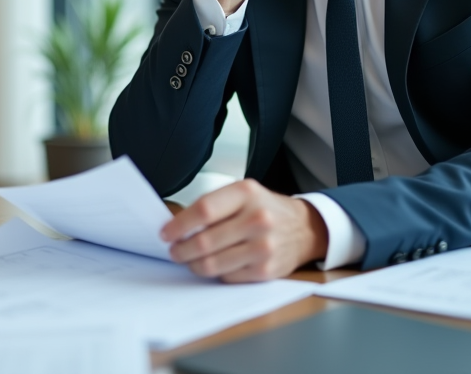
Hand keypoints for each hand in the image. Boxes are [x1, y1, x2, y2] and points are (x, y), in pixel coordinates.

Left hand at [160, 179, 327, 281]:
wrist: (304, 228)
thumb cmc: (265, 209)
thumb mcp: (243, 194)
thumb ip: (213, 206)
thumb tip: (177, 225)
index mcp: (246, 193)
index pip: (203, 211)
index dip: (179, 225)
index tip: (166, 233)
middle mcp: (257, 219)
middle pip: (205, 241)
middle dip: (181, 250)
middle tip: (174, 251)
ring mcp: (264, 247)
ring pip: (213, 263)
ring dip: (194, 264)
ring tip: (189, 260)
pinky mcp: (266, 270)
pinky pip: (227, 276)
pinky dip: (215, 273)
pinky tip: (214, 264)